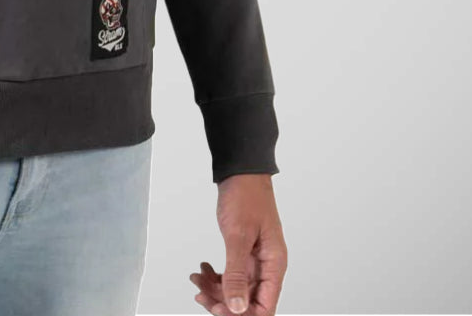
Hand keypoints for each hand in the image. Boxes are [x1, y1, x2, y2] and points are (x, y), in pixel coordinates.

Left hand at [190, 173, 286, 315]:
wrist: (240, 170)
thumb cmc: (246, 195)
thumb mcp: (238, 235)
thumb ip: (236, 273)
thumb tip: (237, 307)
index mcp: (274, 264)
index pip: (264, 307)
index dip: (241, 314)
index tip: (217, 309)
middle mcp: (268, 266)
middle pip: (248, 301)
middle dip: (223, 301)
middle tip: (200, 294)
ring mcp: (256, 259)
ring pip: (237, 288)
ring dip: (215, 288)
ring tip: (197, 278)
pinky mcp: (244, 252)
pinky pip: (231, 274)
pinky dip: (216, 275)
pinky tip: (203, 269)